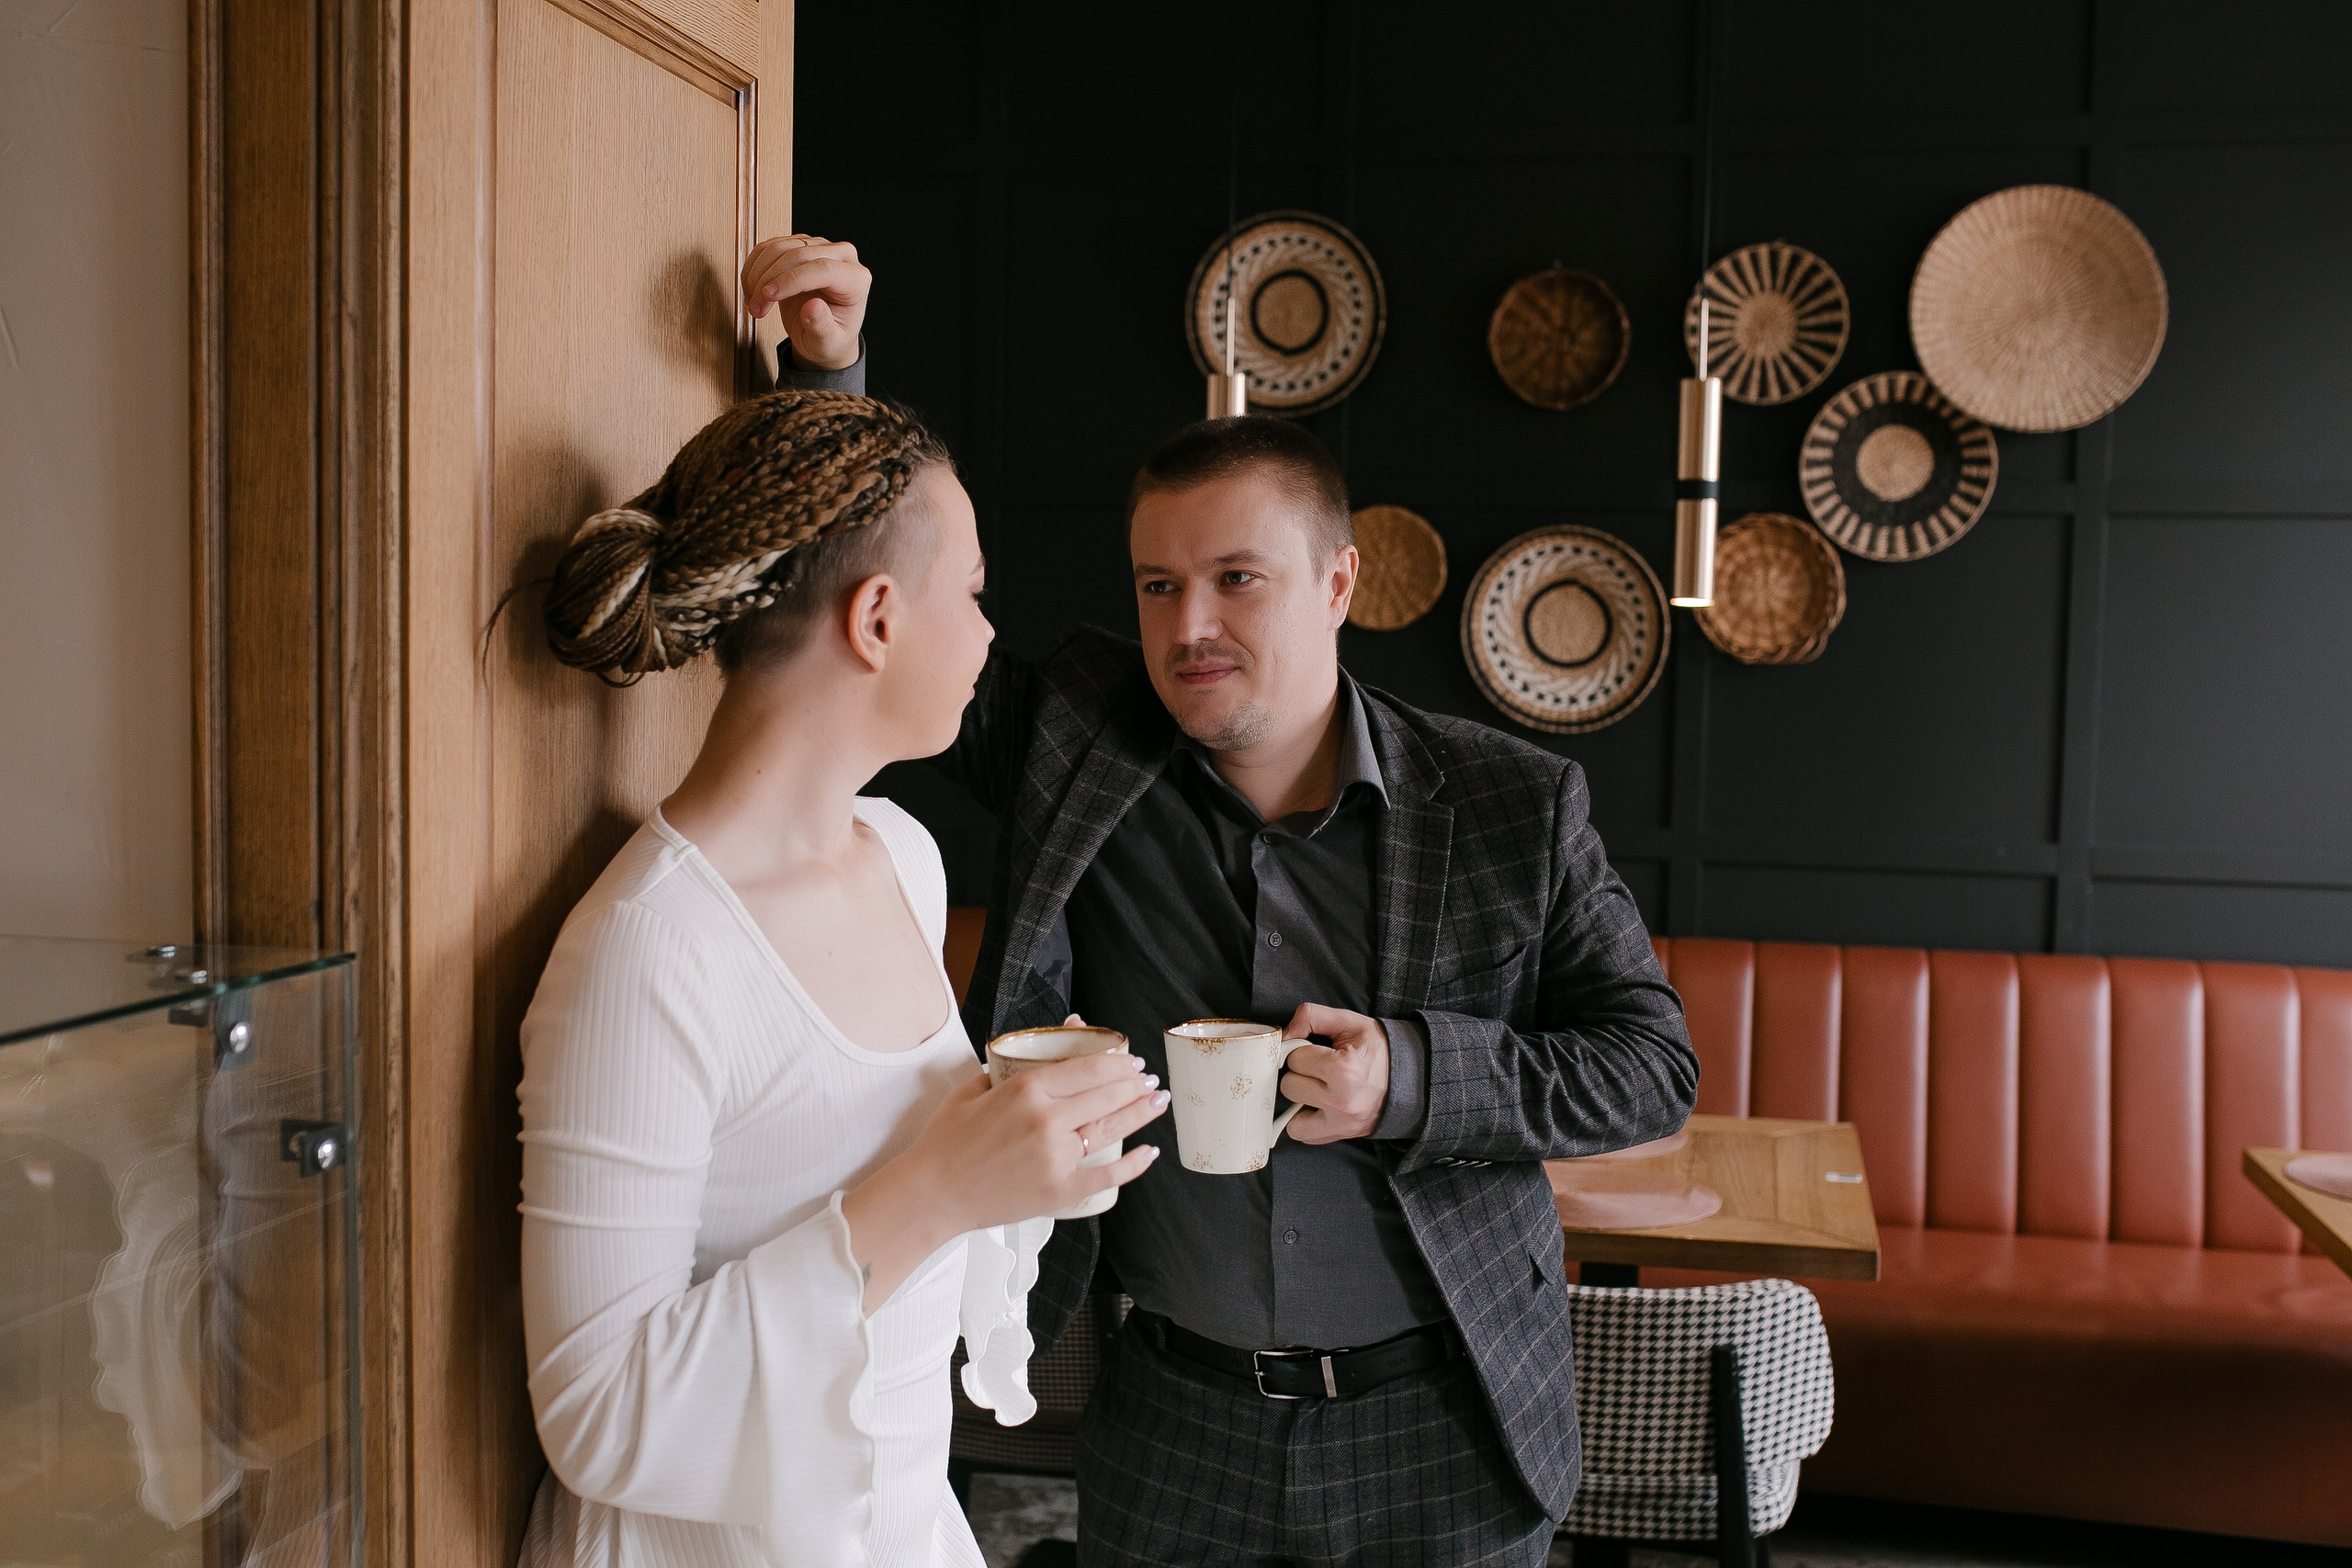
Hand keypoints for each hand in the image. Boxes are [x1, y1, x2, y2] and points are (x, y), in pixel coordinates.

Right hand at [741, 234, 869, 370]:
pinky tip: (752, 289)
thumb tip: (813, 307)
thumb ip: (822, 328)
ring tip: (754, 303)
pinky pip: (769, 247)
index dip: (791, 280)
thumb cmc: (830, 338)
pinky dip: (754, 268)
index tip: (768, 295)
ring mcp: (819, 247)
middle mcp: (842, 257)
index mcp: (856, 279)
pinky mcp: (799, 245)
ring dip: (758, 274)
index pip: (823, 268)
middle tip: (756, 308)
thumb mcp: (828, 343)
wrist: (822, 333)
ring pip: (780, 247)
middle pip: (799, 254)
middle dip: (770, 280)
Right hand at [843, 1049, 1162, 1311]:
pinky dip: (1133, 1165)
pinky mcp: (1060, 1191)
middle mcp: (1046, 1120)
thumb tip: (1035, 1051)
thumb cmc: (945, 1142)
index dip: (1117, 1063)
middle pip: (1106, 1096)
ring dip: (1141, 1113)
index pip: (1088, 1069)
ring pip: (1111, 1129)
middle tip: (1150, 1080)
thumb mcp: (972, 1089)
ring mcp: (1056, 1157)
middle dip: (1134, 1085)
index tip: (1130, 1061)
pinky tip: (1150, 1152)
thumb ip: (1006, 1067)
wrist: (931, 1193)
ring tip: (1159, 1101)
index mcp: (1025, 1089)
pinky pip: (1107, 1177)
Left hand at [1279, 1003, 1389, 1142]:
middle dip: (1300, 1075)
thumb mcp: (1350, 1022)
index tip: (1317, 1051)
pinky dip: (1306, 1122)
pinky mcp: (1343, 1135)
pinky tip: (1319, 1106)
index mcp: (1342, 1070)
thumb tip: (1286, 1033)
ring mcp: (1342, 1123)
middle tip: (1319, 1070)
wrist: (1413, 1077)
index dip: (1302, 1051)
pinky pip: (1305, 1135)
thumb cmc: (1379, 1049)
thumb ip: (1312, 1016)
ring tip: (1317, 1089)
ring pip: (1291, 1119)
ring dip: (1300, 1102)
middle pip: (1289, 1087)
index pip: (1295, 1059)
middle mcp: (1341, 1101)